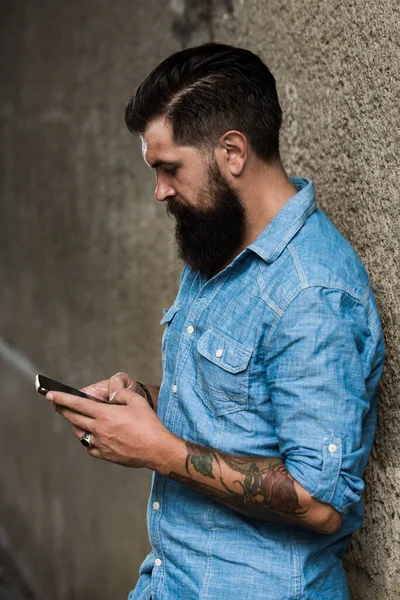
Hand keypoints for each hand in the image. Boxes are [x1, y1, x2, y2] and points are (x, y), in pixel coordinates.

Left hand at [46, 374, 171, 468]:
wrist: (156, 450)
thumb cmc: (149, 424)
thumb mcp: (136, 401)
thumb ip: (120, 393)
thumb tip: (110, 393)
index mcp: (105, 415)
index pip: (77, 404)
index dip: (62, 398)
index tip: (49, 395)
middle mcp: (99, 429)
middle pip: (74, 418)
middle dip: (62, 409)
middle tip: (55, 404)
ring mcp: (100, 444)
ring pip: (80, 433)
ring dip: (75, 424)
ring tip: (76, 419)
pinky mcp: (105, 455)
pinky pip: (90, 446)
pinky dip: (89, 440)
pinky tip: (94, 436)